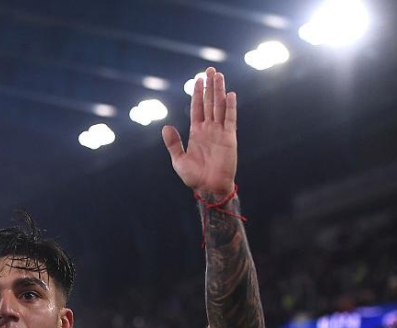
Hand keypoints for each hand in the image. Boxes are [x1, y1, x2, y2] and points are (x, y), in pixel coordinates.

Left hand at [162, 67, 236, 196]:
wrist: (209, 188)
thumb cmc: (194, 177)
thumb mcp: (178, 160)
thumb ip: (173, 143)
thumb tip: (166, 126)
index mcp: (196, 132)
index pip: (197, 107)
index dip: (197, 93)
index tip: (197, 79)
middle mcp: (209, 129)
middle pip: (209, 102)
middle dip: (209, 86)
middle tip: (210, 69)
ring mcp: (220, 132)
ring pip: (219, 106)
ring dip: (219, 91)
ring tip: (219, 75)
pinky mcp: (229, 138)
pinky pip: (230, 119)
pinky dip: (230, 107)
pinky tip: (230, 94)